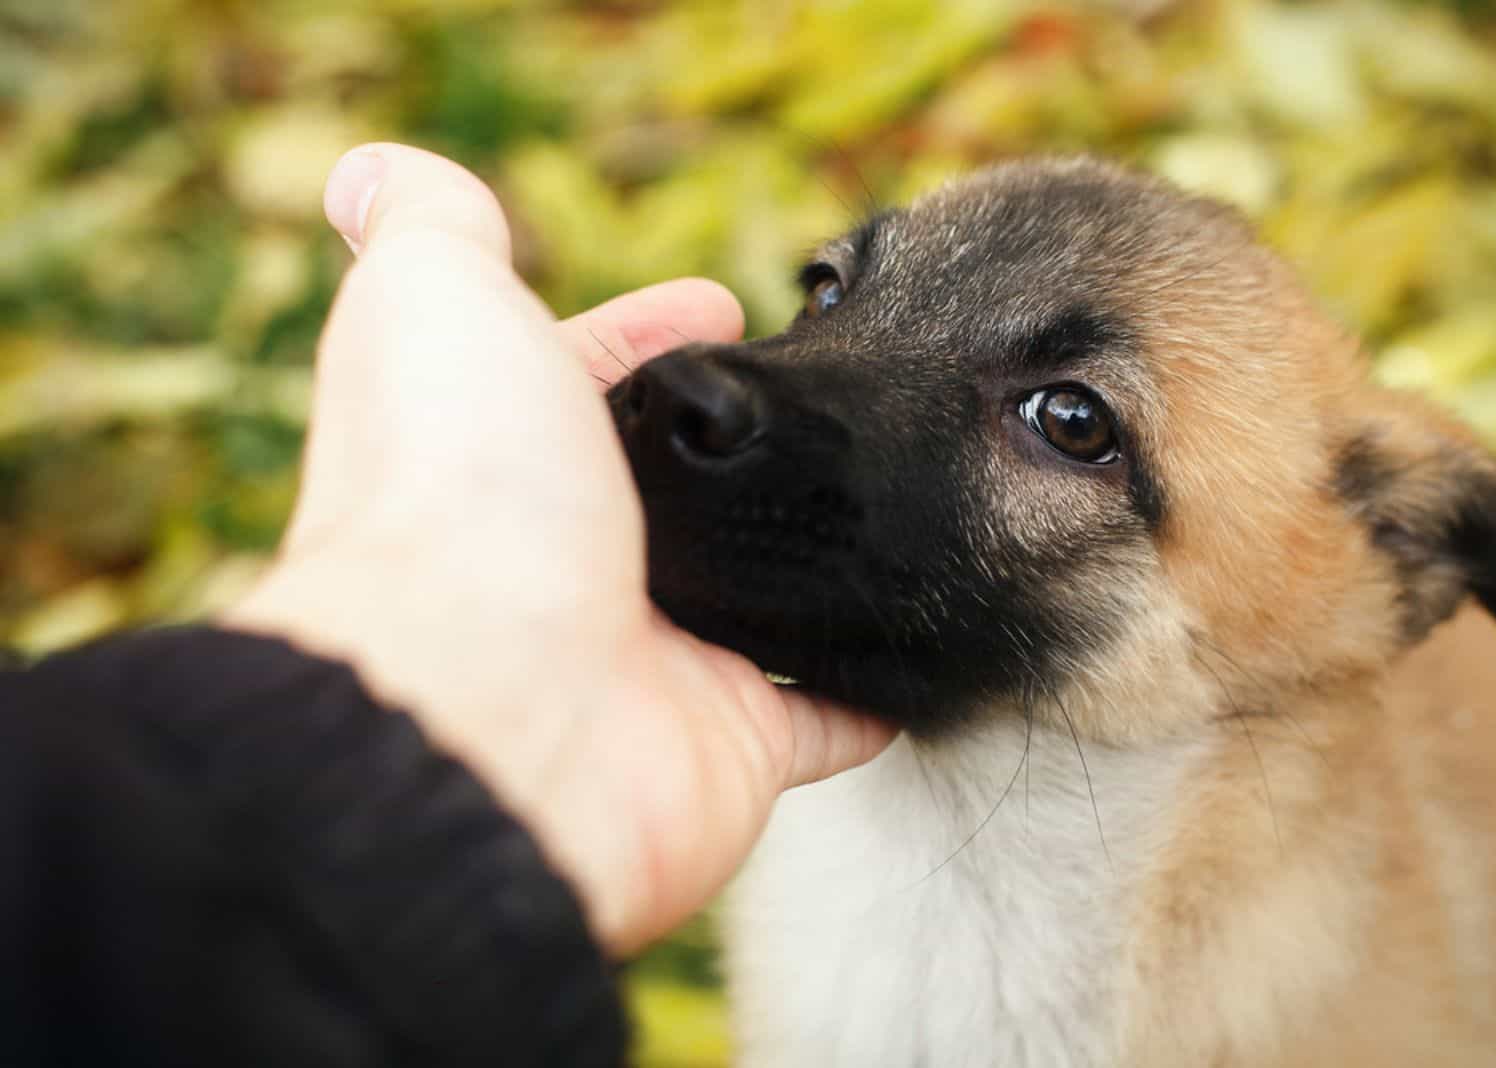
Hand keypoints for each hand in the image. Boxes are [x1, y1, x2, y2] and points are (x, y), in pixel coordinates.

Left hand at [228, 144, 893, 955]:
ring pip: (754, 597)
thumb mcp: (434, 300)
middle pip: (675, 486)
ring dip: (812, 560)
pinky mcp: (730, 737)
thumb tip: (371, 171)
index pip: (588, 371)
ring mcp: (656, 652)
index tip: (725, 299)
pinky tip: (917, 645)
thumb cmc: (462, 488)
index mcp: (504, 451)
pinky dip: (869, 686)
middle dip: (744, 439)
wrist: (497, 700)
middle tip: (829, 397)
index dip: (652, 329)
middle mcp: (570, 558)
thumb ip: (429, 225)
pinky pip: (824, 710)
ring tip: (893, 500)